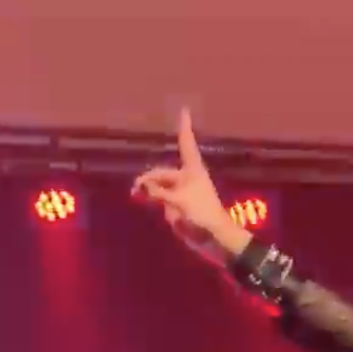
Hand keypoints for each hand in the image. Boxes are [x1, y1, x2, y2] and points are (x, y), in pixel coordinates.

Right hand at [132, 109, 251, 261]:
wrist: (217, 240)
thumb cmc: (202, 215)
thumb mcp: (178, 201)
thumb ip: (158, 193)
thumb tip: (143, 188)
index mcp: (192, 170)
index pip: (185, 143)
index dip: (184, 127)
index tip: (185, 109)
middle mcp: (188, 178)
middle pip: (162, 173)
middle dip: (148, 179)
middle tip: (135, 189)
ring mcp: (184, 193)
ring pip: (160, 188)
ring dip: (149, 191)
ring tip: (136, 195)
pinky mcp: (181, 208)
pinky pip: (163, 201)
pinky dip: (156, 202)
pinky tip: (147, 204)